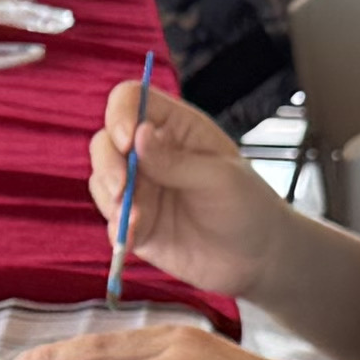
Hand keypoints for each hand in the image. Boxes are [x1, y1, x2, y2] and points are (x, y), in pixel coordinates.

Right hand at [85, 75, 288, 300]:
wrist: (257, 259)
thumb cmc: (248, 206)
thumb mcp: (219, 178)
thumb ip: (175, 161)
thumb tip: (136, 136)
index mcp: (175, 128)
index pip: (132, 101)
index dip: (121, 113)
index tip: (126, 140)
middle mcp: (151, 154)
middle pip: (106, 141)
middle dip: (108, 162)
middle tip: (121, 188)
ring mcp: (141, 189)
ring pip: (102, 179)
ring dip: (110, 197)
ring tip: (135, 219)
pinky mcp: (135, 224)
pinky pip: (111, 220)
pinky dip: (116, 228)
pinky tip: (131, 239)